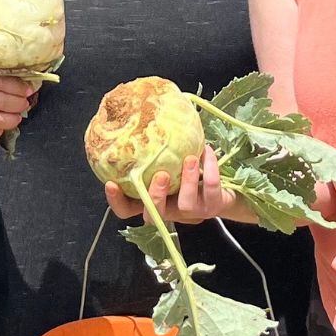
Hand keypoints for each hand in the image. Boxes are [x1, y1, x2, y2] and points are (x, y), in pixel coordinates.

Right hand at [0, 67, 35, 144]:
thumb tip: (30, 87)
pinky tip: (1, 126)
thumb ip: (6, 78)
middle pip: (1, 103)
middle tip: (24, 104)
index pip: (2, 83)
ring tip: (16, 117)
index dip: (19, 88)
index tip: (29, 91)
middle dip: (18, 105)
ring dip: (12, 120)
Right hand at [103, 146, 244, 224]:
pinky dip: (209, 167)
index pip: (127, 210)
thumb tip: (136, 121)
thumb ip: (152, 155)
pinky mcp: (213, 207)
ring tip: (189, 158)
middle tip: (160, 174)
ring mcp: (192, 213)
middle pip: (154, 214)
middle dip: (154, 195)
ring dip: (187, 180)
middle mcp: (170, 210)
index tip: (111, 183)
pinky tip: (207, 151)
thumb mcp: (168, 165)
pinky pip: (210, 187)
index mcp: (155, 201)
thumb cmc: (190, 173)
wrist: (224, 190)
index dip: (117, 201)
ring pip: (186, 204)